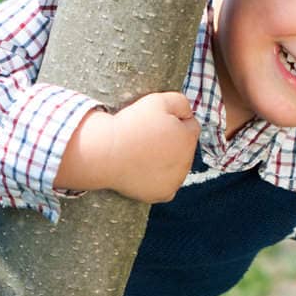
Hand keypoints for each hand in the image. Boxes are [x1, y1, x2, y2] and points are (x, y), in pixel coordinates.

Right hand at [55, 92, 199, 201]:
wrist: (105, 153)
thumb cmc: (129, 126)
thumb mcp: (158, 101)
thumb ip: (181, 102)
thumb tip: (188, 112)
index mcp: (188, 138)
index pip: (190, 126)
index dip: (173, 120)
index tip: (154, 122)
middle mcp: (187, 162)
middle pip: (184, 148)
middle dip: (172, 142)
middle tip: (146, 138)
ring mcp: (176, 181)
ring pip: (176, 167)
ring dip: (166, 161)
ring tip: (142, 154)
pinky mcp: (163, 194)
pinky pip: (166, 185)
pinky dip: (158, 179)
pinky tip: (143, 170)